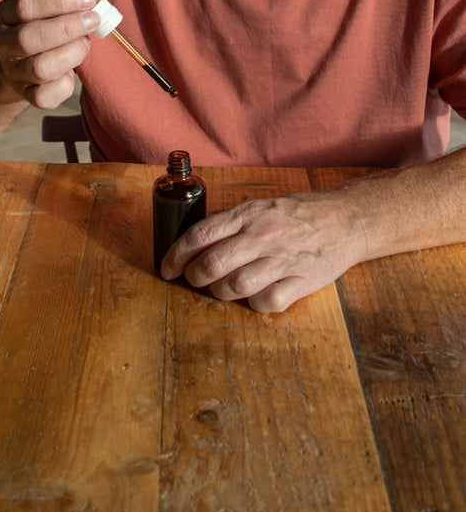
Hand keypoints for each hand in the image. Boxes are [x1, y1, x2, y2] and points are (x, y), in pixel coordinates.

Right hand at [0, 0, 99, 108]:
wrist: (18, 64)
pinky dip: (66, 84)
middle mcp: (5, 44)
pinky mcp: (27, 95)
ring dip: (71, 53)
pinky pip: (45, 96)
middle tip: (93, 20)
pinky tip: (73, 71)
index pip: (25, 5)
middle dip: (67, 28)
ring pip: (40, 68)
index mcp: (6, 15)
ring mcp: (14, 72)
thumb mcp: (49, 7)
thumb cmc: (42, 27)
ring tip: (86, 43)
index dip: (59, 0)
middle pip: (29, 38)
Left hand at [159, 191, 361, 312]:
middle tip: (194, 281)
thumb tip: (192, 242)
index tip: (167, 268)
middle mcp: (263, 235)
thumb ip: (229, 223)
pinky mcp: (303, 280)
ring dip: (221, 293)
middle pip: (212, 264)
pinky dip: (255, 304)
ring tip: (223, 289)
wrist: (344, 220)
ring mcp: (283, 259)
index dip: (176, 255)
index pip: (199, 235)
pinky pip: (268, 303)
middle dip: (194, 278)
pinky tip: (256, 296)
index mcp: (248, 214)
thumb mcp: (259, 207)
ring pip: (235, 286)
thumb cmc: (295, 214)